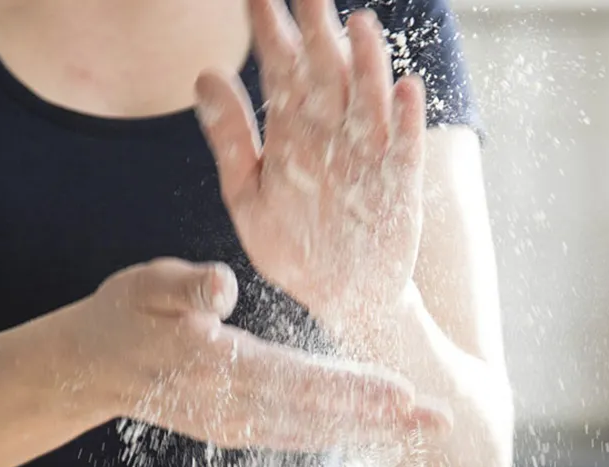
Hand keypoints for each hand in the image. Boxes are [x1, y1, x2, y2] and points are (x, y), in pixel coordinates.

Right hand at [68, 258, 449, 450]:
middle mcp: (234, 408)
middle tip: (439, 422)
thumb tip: (222, 286)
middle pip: (320, 417)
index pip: (299, 380)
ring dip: (371, 433)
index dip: (353, 388)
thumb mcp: (146, 285)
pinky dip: (339, 436)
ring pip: (315, 433)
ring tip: (422, 431)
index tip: (403, 393)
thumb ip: (185, 285)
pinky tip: (372, 434)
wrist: (88, 368)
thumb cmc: (124, 315)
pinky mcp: (236, 431)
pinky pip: (297, 437)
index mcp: (220, 367)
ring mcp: (236, 426)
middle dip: (383, 420)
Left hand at [194, 0, 425, 331]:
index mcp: (292, 133)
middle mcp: (331, 135)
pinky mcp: (399, 186)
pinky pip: (405, 149)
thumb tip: (202, 74)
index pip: (280, 70)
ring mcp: (369, 156)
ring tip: (358, 24)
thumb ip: (229, 138)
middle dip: (317, 29)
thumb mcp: (247, 196)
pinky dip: (406, 121)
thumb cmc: (294, 247)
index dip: (269, 33)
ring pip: (368, 101)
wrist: (342, 298)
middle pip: (326, 72)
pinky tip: (405, 89)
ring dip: (366, 65)